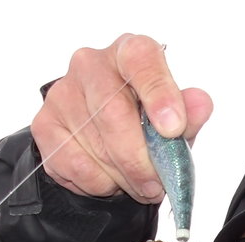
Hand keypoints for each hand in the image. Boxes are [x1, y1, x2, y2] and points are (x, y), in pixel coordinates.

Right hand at [32, 35, 212, 201]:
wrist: (105, 141)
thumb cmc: (145, 125)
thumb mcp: (175, 122)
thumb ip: (189, 114)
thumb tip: (199, 103)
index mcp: (129, 54)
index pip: (141, 60)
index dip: (158, 93)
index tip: (172, 128)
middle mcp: (91, 65)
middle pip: (113, 113)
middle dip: (140, 160)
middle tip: (155, 184)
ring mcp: (63, 94)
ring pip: (97, 147)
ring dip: (123, 178)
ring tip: (134, 181)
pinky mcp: (45, 126)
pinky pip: (77, 166)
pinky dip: (100, 184)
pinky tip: (109, 177)